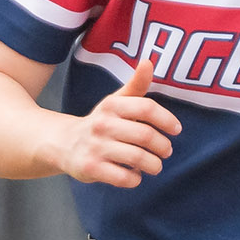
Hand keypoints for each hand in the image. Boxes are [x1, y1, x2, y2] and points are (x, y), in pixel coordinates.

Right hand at [56, 58, 180, 188]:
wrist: (64, 143)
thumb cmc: (101, 122)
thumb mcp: (116, 101)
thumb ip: (136, 84)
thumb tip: (149, 60)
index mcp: (112, 105)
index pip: (147, 108)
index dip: (167, 119)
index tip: (176, 130)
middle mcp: (102, 124)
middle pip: (146, 136)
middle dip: (163, 146)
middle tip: (166, 151)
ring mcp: (96, 147)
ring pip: (138, 159)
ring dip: (154, 165)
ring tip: (155, 165)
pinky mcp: (91, 168)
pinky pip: (125, 177)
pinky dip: (136, 179)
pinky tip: (134, 174)